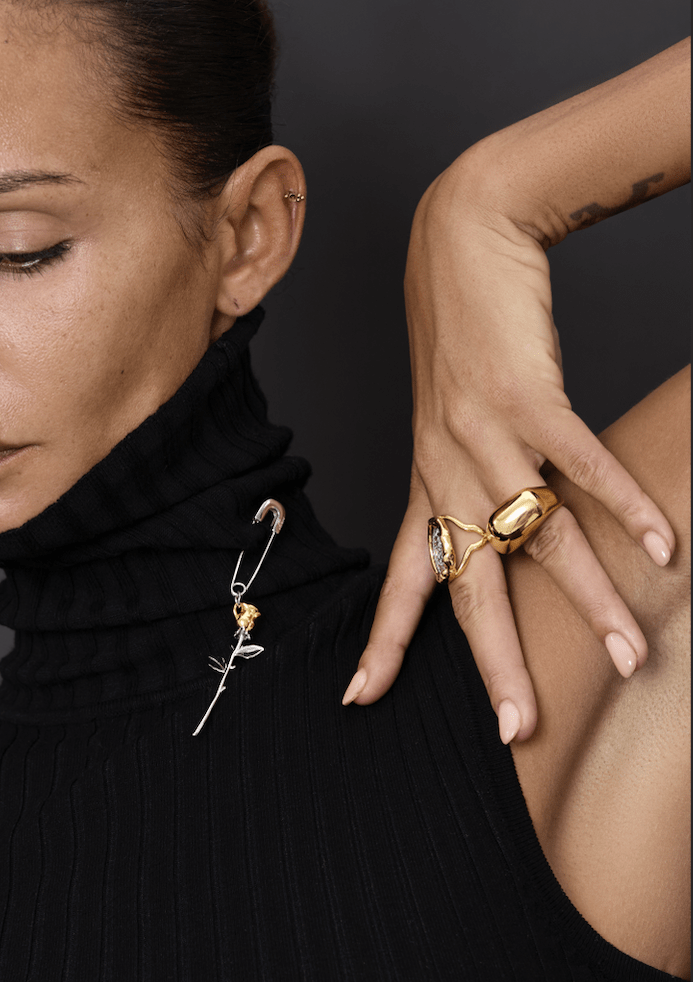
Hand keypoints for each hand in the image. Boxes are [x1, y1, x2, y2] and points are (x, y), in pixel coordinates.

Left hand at [342, 157, 675, 741]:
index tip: (360, 696)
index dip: (382, 640)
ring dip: (590, 598)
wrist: (458, 251)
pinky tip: (663, 547)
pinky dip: (622, 505)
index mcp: (426, 485)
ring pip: (538, 535)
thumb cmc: (462, 352)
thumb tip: (514, 542)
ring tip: (633, 655)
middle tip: (521, 727)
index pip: (401, 579)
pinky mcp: (527, 395)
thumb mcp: (452, 429)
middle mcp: (446, 470)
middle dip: (495, 659)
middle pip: (469, 581)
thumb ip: (474, 486)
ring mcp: (483, 435)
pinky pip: (577, 463)